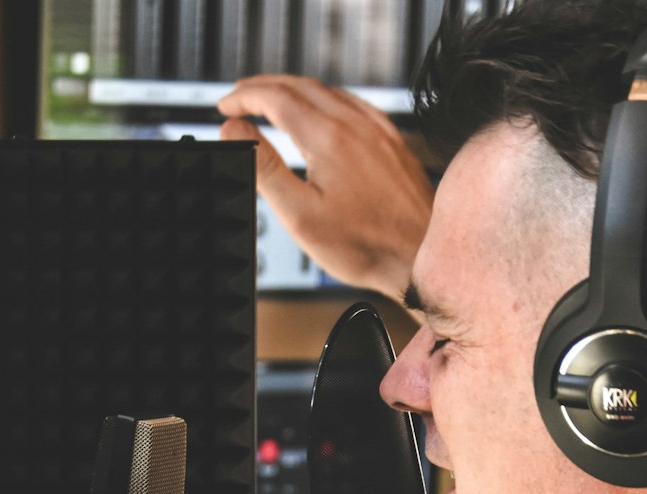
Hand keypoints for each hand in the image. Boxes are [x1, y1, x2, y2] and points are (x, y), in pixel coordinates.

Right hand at [217, 76, 433, 302]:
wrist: (420, 254)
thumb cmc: (365, 245)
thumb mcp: (300, 215)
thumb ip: (264, 168)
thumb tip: (235, 131)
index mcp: (328, 137)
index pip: (275, 98)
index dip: (244, 98)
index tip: (226, 106)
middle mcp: (355, 124)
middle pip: (299, 86)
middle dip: (263, 88)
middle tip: (240, 98)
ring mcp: (377, 129)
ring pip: (327, 91)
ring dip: (293, 90)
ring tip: (271, 102)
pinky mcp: (392, 139)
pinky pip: (353, 103)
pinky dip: (324, 99)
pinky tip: (321, 113)